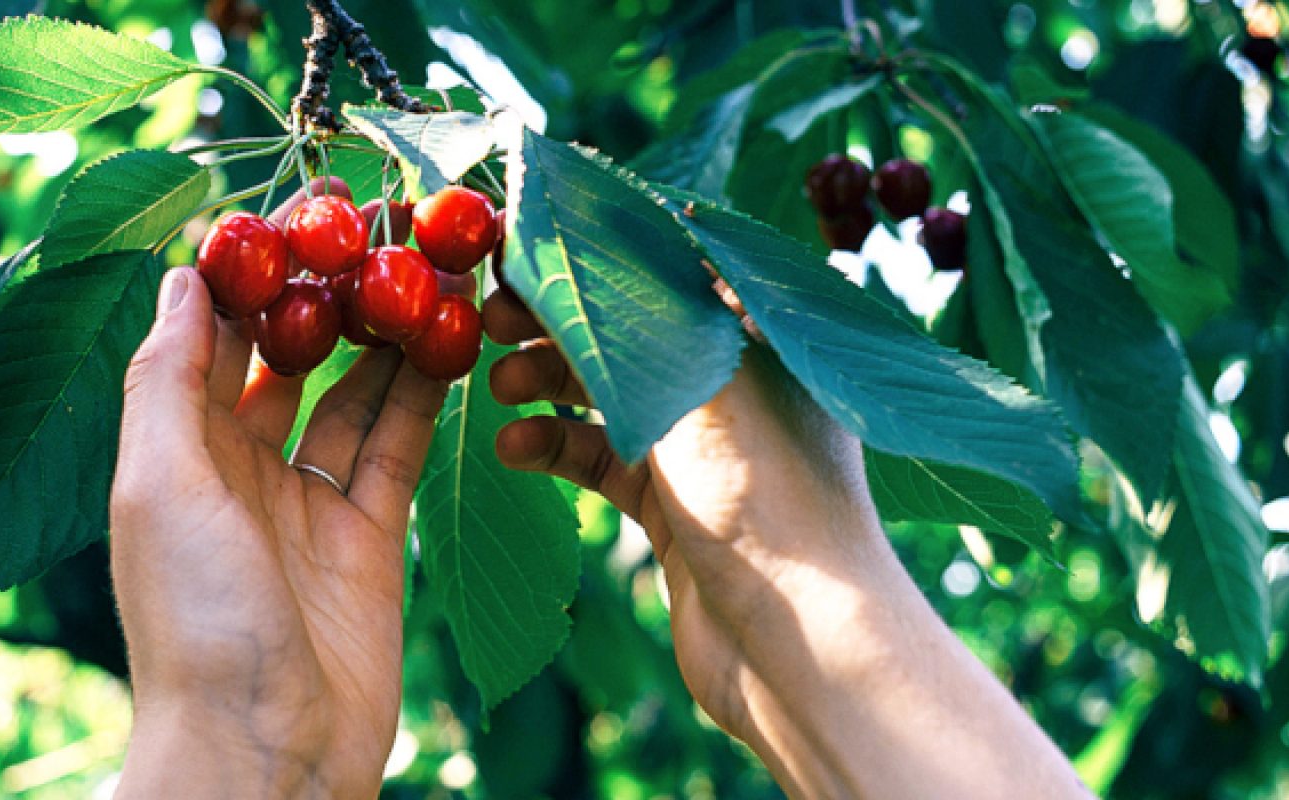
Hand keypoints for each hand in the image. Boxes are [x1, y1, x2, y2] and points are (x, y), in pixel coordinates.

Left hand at [111, 182, 447, 797]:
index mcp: (177, 453)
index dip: (246, 272)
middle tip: (372, 225)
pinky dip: (423, 393)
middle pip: (287, 357)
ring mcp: (308, 503)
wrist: (267, 754)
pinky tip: (448, 336)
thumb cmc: (195, 623)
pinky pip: (398, 446)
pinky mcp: (371, 536)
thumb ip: (169, 379)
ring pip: (350, 394)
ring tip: (424, 264)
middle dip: (323, 293)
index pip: (211, 337)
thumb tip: (180, 275)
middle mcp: (240, 469)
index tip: (289, 211)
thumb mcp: (159, 486)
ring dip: (382, 333)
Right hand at [485, 287, 1090, 798]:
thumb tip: (590, 226)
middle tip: (491, 315)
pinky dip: (556, 447)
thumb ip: (645, 308)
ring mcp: (707, 449)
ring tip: (496, 385)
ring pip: (609, 394)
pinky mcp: (677, 507)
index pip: (667, 268)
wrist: (796, 643)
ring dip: (548, 384)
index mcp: (764, 336)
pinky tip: (512, 448)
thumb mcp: (705, 380)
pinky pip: (602, 459)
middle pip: (631, 330)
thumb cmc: (767, 496)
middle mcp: (738, 384)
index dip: (594, 256)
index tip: (522, 248)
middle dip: (558, 321)